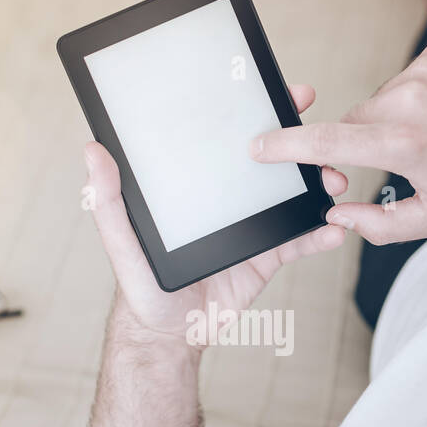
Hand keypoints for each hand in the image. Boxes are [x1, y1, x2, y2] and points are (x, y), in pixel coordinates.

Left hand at [83, 84, 347, 346]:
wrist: (170, 336)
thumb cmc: (139, 288)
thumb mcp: (120, 243)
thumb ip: (108, 201)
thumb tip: (92, 150)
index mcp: (194, 184)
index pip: (224, 138)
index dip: (250, 112)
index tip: (272, 91)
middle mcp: (225, 198)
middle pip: (267, 160)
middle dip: (298, 141)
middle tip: (320, 125)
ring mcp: (249, 225)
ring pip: (290, 195)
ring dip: (317, 184)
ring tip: (333, 181)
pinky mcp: (265, 257)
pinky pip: (298, 241)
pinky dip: (318, 234)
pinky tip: (334, 228)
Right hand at [249, 39, 426, 244]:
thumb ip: (378, 225)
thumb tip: (337, 214)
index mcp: (404, 144)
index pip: (328, 142)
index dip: (288, 146)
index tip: (260, 146)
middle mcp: (410, 101)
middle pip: (353, 122)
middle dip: (362, 143)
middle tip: (402, 160)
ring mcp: (425, 71)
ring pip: (379, 101)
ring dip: (392, 120)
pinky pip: (406, 79)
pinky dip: (415, 97)